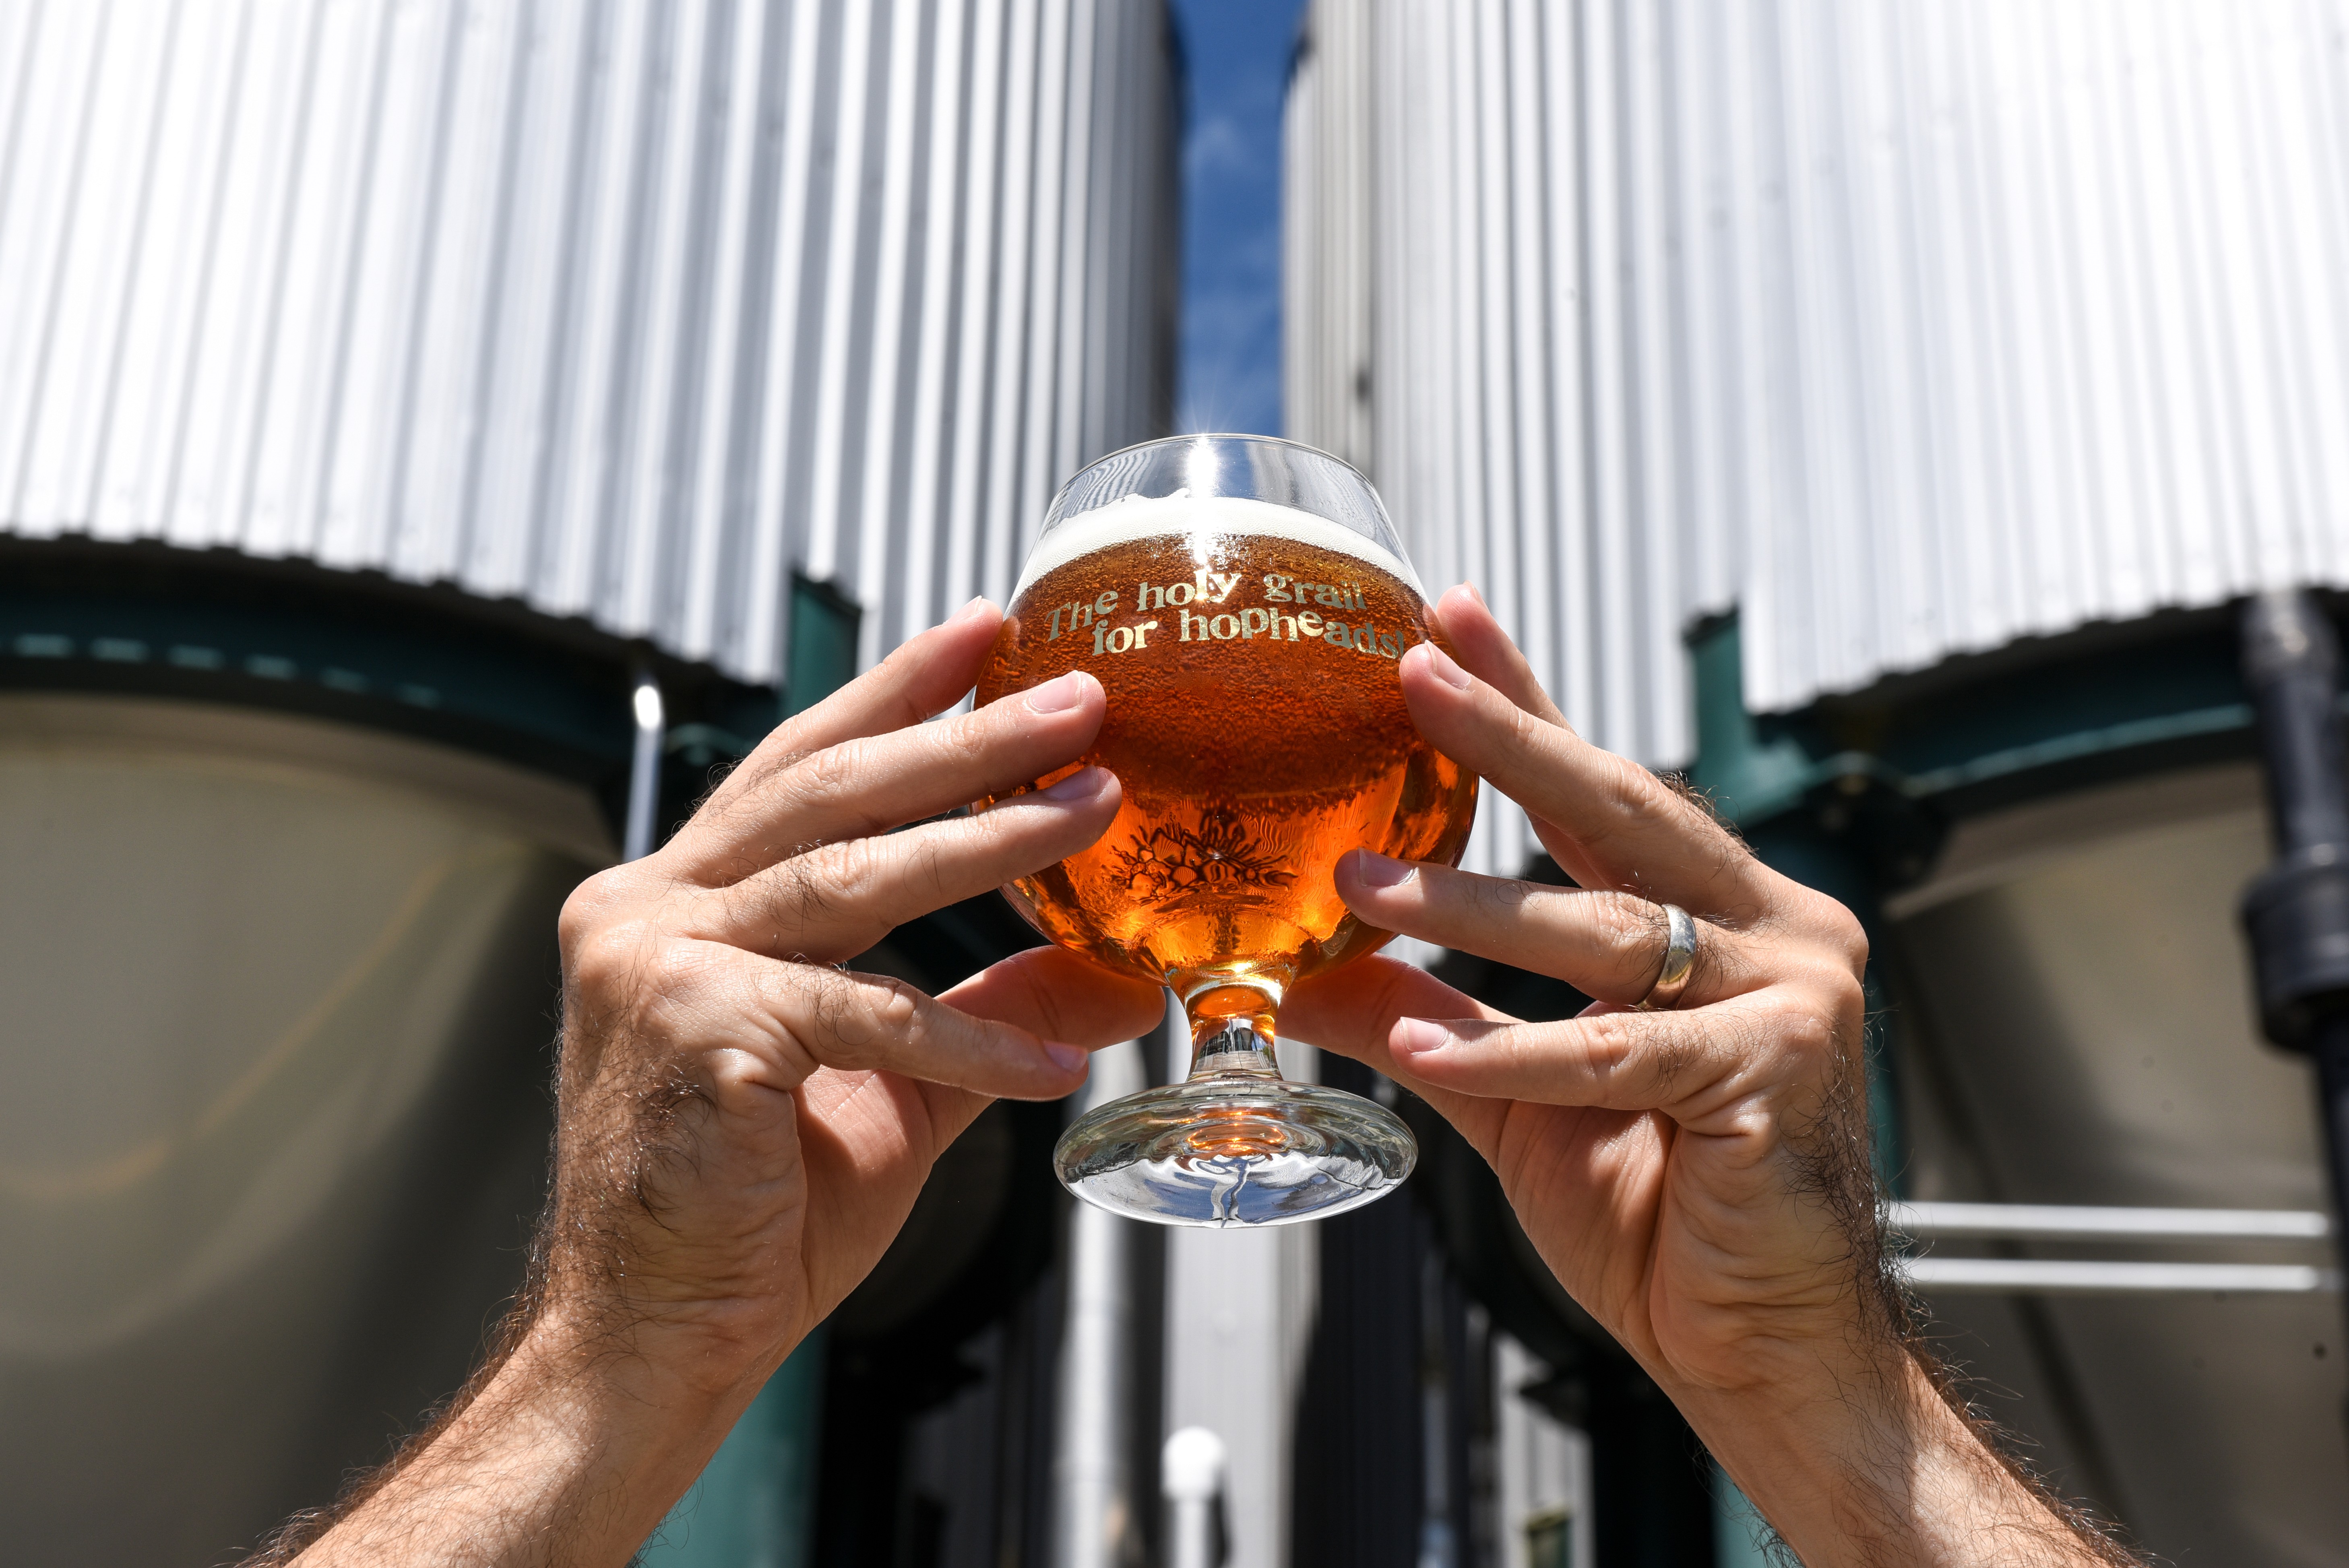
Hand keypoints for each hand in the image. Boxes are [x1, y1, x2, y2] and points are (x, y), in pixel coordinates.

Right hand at [276, 600, 1161, 1565]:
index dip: (894, 694)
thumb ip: (981, 1015)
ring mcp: (658, 965)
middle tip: (1077, 696)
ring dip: (986, 836)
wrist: (651, 1335)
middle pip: (828, 791)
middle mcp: (647, 910)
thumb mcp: (892, 1088)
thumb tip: (1104, 975)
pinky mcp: (698, 1033)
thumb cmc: (756, 1211)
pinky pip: (866, 1017)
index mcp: (674, 902)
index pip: (800, 768)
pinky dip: (971, 1044)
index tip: (984, 632)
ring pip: (850, 875)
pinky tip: (1060, 1066)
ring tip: (1097, 804)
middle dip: (961, 735)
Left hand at [1285, 587, 2134, 1566]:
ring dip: (1469, 904)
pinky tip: (1419, 1038)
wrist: (1762, 1344)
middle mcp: (1771, 929)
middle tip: (1413, 672)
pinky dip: (1512, 1050)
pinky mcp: (1778, 1075)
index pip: (1602, 793)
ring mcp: (1790, 994)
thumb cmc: (1661, 1213)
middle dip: (1508, 739)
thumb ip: (1433, 1019)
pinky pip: (1615, 1054)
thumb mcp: (1519, 1099)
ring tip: (1359, 879)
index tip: (1446, 621)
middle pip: (1617, 812)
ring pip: (1601, 931)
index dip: (1524, 704)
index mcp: (1720, 915)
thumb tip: (1310, 971)